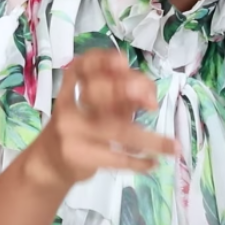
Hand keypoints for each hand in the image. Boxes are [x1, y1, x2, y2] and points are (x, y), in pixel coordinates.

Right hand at [24, 49, 176, 190]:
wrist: (50, 164)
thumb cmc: (81, 127)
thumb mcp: (98, 106)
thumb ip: (122, 95)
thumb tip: (150, 97)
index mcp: (73, 87)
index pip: (83, 65)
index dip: (101, 61)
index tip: (122, 62)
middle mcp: (69, 105)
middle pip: (99, 94)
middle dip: (129, 94)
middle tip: (153, 105)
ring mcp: (71, 131)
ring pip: (115, 129)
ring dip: (150, 140)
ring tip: (174, 147)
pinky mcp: (78, 155)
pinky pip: (114, 157)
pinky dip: (138, 162)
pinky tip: (153, 163)